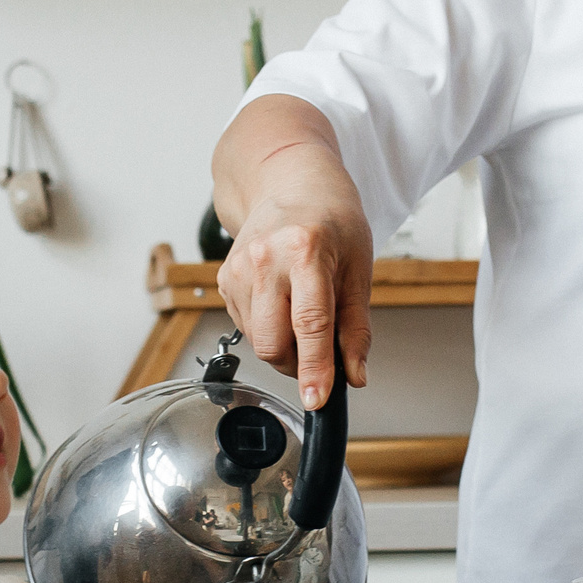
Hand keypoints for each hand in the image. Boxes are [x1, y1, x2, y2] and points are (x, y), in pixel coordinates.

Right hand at [212, 97, 374, 409]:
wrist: (289, 182)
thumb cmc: (331, 219)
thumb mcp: (359, 267)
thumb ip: (356, 326)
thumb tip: (354, 374)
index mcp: (305, 250)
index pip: (310, 324)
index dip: (315, 368)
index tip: (317, 399)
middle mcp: (264, 259)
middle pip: (273, 342)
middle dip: (298, 361)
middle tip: (321, 349)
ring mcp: (238, 270)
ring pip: (257, 341)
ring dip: (283, 346)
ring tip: (302, 310)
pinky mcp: (223, 280)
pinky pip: (246, 327)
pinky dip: (268, 328)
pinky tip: (281, 300)